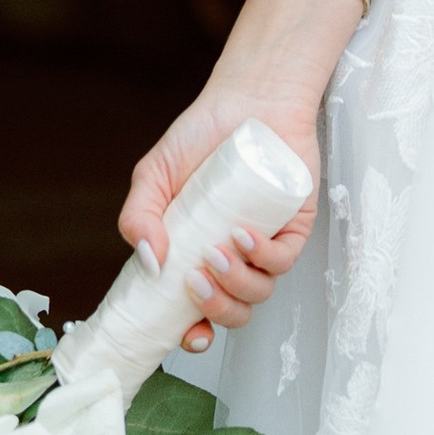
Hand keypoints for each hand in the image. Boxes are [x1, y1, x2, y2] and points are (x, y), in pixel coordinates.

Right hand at [118, 9, 331, 348]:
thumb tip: (148, 262)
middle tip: (196, 282)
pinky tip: (243, 235)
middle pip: (233, 313)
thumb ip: (138, 217)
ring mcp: (265, 245)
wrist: (248, 99)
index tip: (186, 335)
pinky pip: (284, 260)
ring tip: (217, 252)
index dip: (192, 335)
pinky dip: (263, 256)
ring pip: (259, 292)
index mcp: (196, 257)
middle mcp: (233, 258)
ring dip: (237, 284)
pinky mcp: (294, 227)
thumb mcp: (153, 176)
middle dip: (216, 309)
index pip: (197, 313)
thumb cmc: (201, 138)